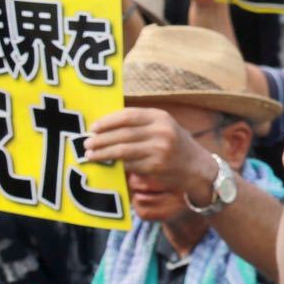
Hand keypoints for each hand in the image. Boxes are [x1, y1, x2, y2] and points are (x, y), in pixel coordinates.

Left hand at [83, 107, 216, 201]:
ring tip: (90, 155)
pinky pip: (130, 164)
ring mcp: (160, 149)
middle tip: (86, 143)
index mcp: (160, 117)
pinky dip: (116, 165)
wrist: (197, 167)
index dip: (107, 122)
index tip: (93, 128)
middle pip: (122, 134)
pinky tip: (108, 165)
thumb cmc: (174, 145)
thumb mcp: (163, 127)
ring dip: (103, 153)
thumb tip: (105, 126)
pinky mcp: (156, 166)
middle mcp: (161, 131)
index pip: (128, 116)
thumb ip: (140, 124)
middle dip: (101, 139)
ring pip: (122, 150)